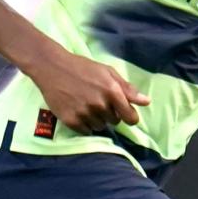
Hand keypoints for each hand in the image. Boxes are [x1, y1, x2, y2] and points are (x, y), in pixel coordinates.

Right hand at [26, 47, 150, 133]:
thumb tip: (146, 102)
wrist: (52, 68)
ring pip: (100, 127)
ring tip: (87, 105)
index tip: (126, 115)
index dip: (130, 118)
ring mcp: (84, 113)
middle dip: (110, 114)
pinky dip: (85, 124)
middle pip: (114, 121)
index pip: (130, 117)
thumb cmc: (82, 67)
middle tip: (98, 101)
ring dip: (97, 119)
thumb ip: (127, 89)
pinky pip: (86, 131)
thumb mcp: (107, 72)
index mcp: (111, 91)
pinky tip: (79, 111)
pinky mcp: (71, 120)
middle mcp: (99, 104)